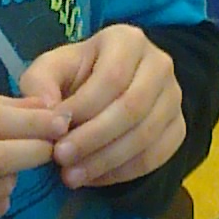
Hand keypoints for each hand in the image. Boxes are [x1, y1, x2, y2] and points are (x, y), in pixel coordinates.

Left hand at [21, 27, 183, 188]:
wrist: (104, 90)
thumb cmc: (74, 76)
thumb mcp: (49, 70)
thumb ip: (40, 85)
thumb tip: (50, 113)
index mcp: (128, 40)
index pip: (112, 78)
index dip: (82, 109)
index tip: (54, 132)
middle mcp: (159, 64)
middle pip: (132, 108)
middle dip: (93, 138)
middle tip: (61, 159)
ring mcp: (173, 97)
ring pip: (146, 135)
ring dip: (106, 161)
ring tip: (72, 176)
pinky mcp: (177, 127)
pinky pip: (156, 156)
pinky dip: (123, 173)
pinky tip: (94, 178)